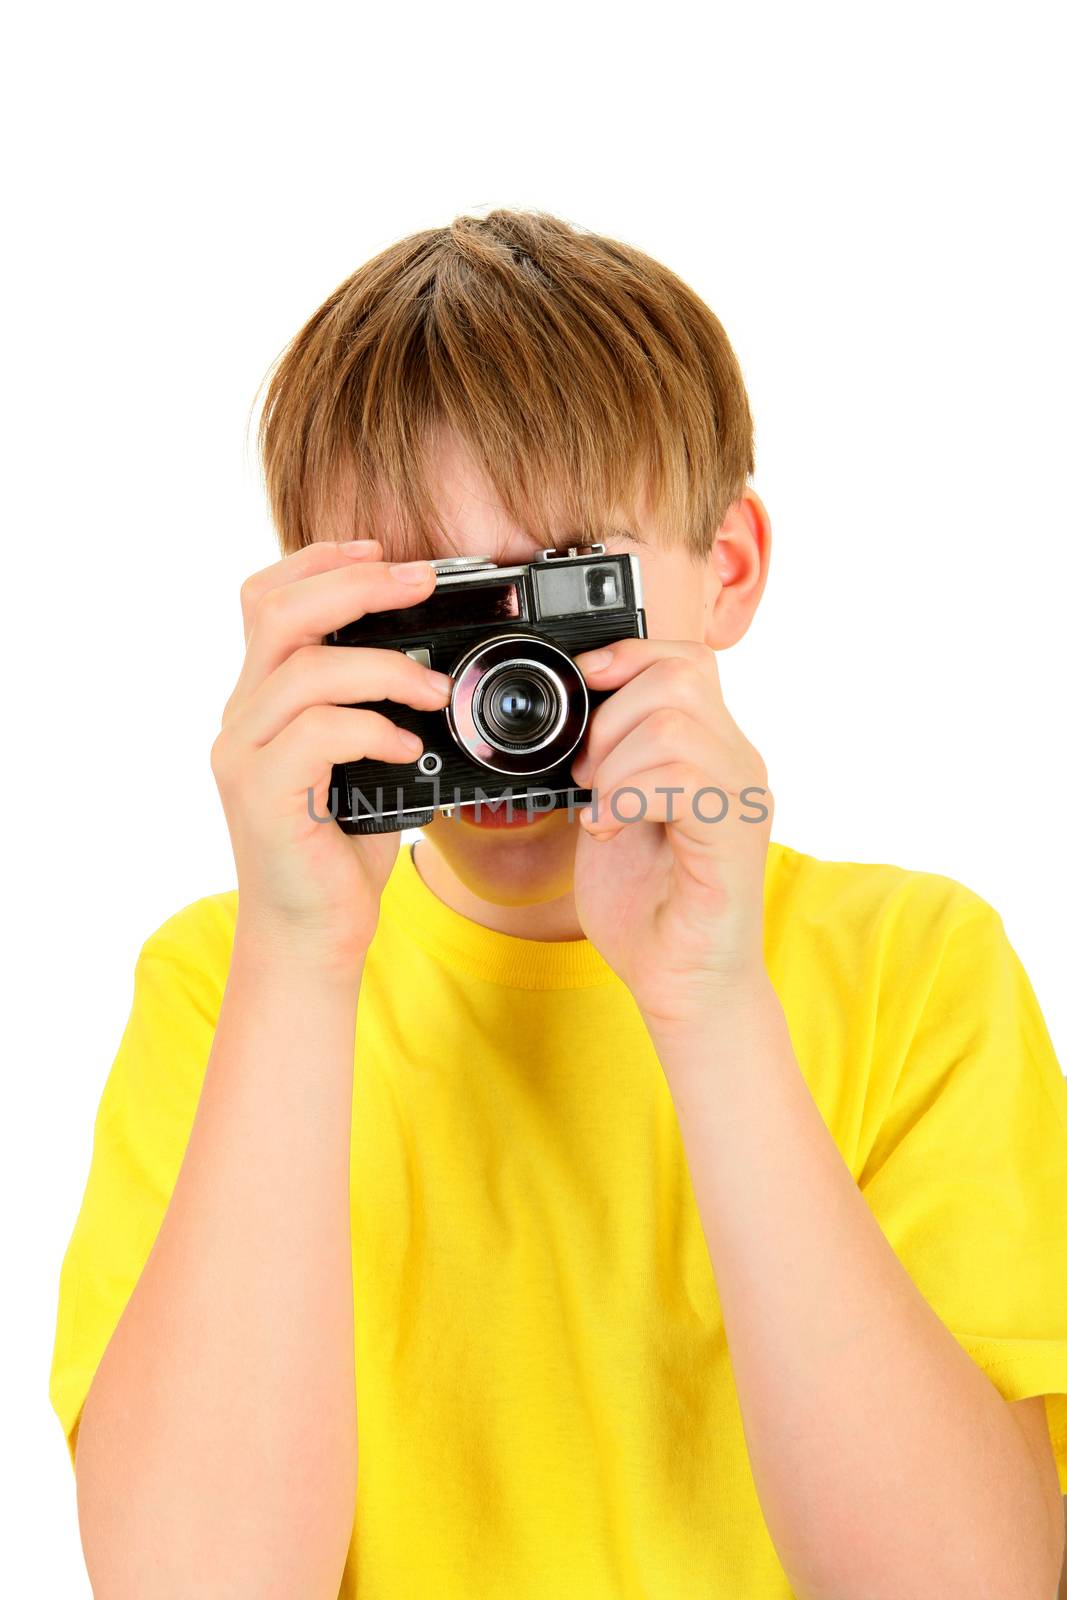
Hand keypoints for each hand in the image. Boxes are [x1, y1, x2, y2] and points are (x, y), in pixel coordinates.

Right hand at [210, 539, 452, 969]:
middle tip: (422, 582)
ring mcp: (244, 755)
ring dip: (385, 667)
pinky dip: (372, 728)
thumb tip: (437, 668)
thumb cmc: (341, 852)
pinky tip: (406, 747)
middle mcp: (242, 718)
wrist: (310, 937)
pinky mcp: (262, 795)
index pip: (268, 598)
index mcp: (263, 700)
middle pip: (278, 611)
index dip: (321, 560)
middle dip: (357, 584)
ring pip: (304, 669)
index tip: (383, 551)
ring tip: (437, 689)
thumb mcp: (365, 763)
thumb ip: (375, 711)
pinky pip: (317, 733)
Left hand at [568, 638, 772, 1030]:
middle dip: (611, 717)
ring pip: (673, 724)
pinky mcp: (733, 836)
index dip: (628, 657)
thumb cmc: (650, 908)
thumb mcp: (613, 811)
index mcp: (712, 751)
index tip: (584, 690)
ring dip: (614, 765)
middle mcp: (738, 764)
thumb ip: (609, 760)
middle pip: (679, 675)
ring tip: (602, 809)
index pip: (687, 659)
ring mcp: (742, 797)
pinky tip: (610, 831)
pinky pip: (680, 778)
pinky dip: (625, 798)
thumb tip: (576, 712)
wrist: (681, 984)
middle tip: (590, 776)